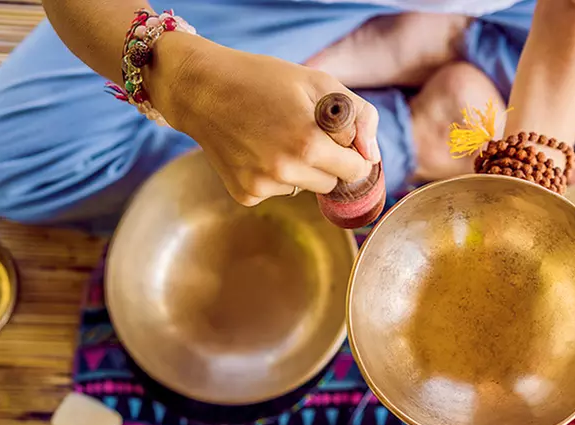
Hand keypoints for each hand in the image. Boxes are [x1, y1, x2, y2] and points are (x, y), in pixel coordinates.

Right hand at [148, 33, 380, 205]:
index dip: (352, 153)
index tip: (339, 140)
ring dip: (302, 170)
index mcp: (309, 144)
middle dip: (328, 162)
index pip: (356, 170)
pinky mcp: (246, 195)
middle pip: (333, 183)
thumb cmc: (263, 79)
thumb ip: (359, 117)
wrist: (201, 89)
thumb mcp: (319, 83)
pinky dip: (276, 176)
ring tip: (276, 138)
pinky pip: (279, 192)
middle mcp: (286, 171)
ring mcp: (263, 186)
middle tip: (303, 132)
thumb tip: (373, 157)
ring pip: (306, 189)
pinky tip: (257, 150)